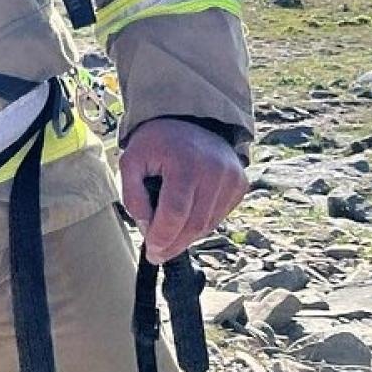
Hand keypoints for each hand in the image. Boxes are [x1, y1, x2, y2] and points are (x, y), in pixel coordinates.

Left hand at [120, 117, 247, 263]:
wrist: (189, 117)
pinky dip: (201, 224)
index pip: (176, 214)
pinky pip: (220, 215)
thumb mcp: (131, 160)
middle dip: (174, 244)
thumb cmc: (156, 142)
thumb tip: (147, 227)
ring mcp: (232, 178)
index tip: (152, 252)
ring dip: (187, 236)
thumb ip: (133, 195)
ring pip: (209, 224)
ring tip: (168, 235)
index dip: (163, 238)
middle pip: (195, 224)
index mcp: (185, 164)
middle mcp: (214, 171)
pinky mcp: (240, 183)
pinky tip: (186, 218)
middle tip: (158, 254)